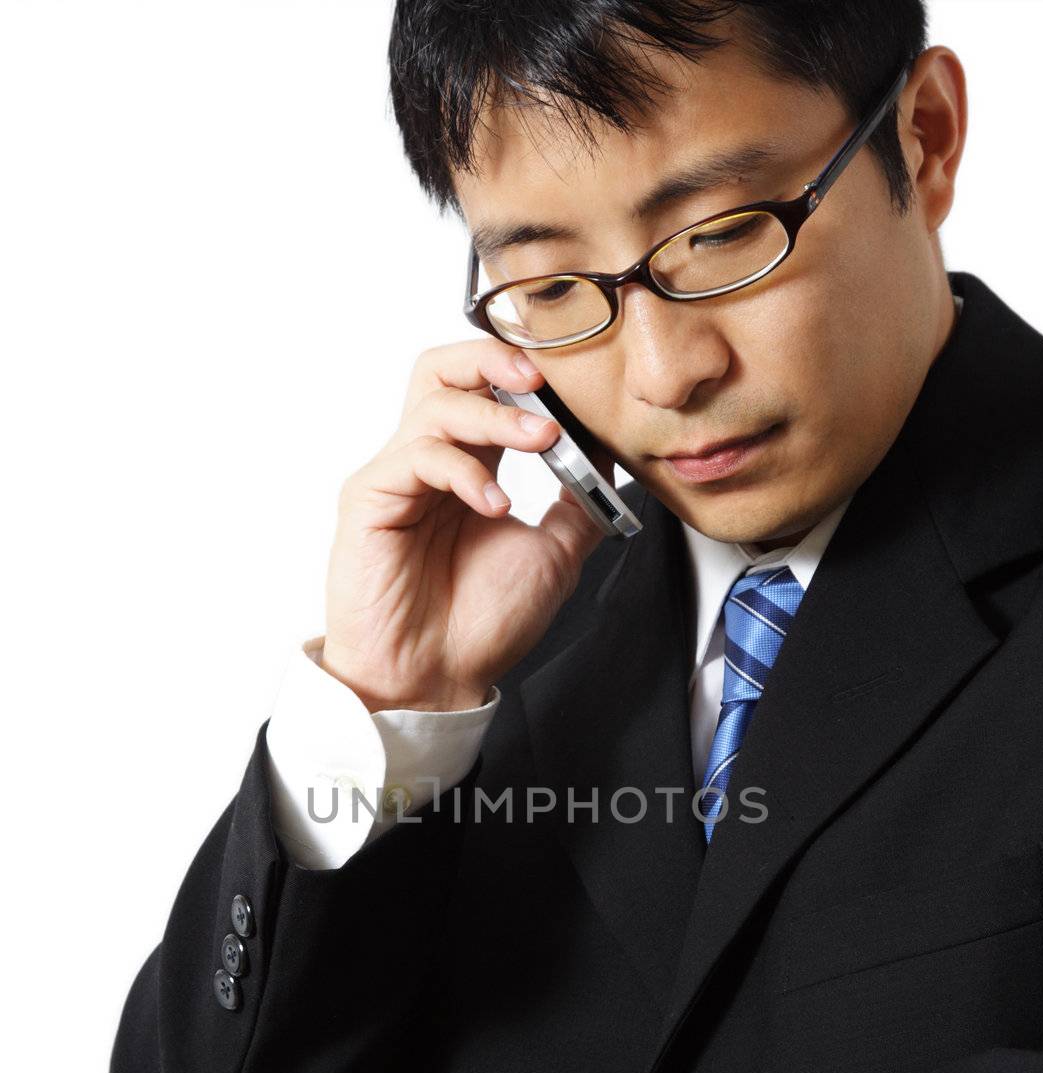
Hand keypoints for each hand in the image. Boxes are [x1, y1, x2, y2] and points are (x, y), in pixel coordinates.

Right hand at [321, 339, 607, 712]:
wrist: (435, 680)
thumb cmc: (482, 625)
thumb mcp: (555, 553)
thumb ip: (579, 502)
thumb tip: (609, 457)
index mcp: (470, 466)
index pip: (487, 386)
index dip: (526, 372)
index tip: (575, 382)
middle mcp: (431, 462)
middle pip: (445, 369)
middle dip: (494, 358)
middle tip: (542, 379)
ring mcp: (397, 476)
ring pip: (436, 400)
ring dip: (497, 414)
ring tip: (542, 441)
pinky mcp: (369, 498)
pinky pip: (418, 455)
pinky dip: (467, 471)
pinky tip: (495, 506)